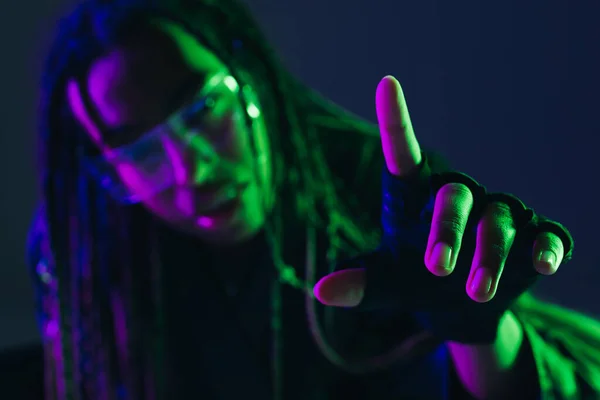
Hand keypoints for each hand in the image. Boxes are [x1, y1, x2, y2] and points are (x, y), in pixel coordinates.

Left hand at [314, 75, 567, 308]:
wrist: (457, 306)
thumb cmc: (413, 281)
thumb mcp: (384, 285)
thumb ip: (358, 285)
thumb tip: (320, 292)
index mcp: (415, 199)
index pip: (403, 154)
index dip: (395, 120)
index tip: (386, 83)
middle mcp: (458, 196)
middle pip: (453, 197)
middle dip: (447, 231)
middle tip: (436, 269)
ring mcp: (497, 215)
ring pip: (496, 222)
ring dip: (488, 257)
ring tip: (476, 292)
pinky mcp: (531, 238)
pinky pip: (545, 236)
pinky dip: (546, 247)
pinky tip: (543, 263)